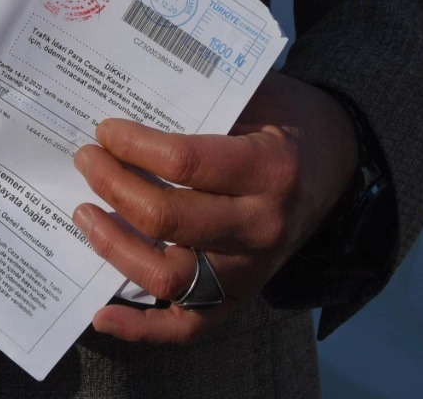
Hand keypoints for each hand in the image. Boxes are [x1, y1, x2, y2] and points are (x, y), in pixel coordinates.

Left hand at [71, 71, 358, 342]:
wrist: (338, 163)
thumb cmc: (286, 122)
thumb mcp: (259, 94)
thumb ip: (205, 97)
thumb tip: (130, 96)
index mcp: (270, 168)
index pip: (185, 161)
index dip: (133, 145)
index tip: (105, 131)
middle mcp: (262, 225)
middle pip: (167, 219)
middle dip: (113, 187)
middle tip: (87, 161)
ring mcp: (251, 270)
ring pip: (169, 277)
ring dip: (114, 247)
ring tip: (84, 214)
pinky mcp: (240, 297)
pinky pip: (189, 327)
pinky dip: (141, 328)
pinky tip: (101, 314)